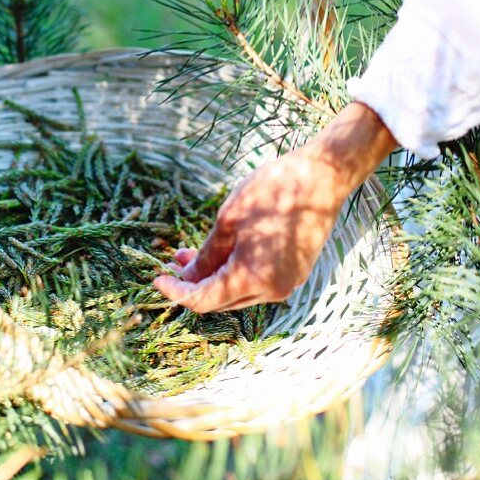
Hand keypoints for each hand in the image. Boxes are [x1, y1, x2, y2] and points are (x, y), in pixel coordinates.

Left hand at [153, 103, 397, 311]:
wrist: (322, 177)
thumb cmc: (273, 192)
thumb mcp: (228, 220)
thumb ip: (206, 255)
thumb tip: (187, 277)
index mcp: (252, 279)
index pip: (203, 300)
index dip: (176, 292)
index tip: (157, 276)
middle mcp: (272, 291)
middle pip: (221, 301)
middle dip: (194, 284)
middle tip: (173, 260)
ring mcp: (287, 284)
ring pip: (239, 293)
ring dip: (214, 278)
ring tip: (192, 254)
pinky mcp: (295, 273)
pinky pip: (257, 282)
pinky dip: (236, 272)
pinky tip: (223, 252)